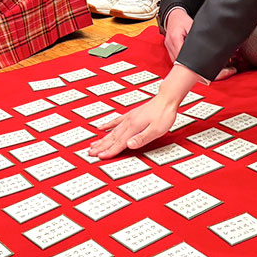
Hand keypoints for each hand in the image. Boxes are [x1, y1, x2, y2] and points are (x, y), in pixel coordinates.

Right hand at [88, 64, 202, 157]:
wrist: (166, 99)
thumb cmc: (163, 115)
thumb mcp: (156, 130)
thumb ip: (142, 138)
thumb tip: (129, 145)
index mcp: (134, 127)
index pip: (119, 143)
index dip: (109, 151)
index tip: (100, 157)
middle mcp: (128, 123)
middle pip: (112, 138)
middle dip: (101, 147)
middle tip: (90, 153)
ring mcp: (128, 118)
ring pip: (112, 131)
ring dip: (102, 139)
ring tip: (92, 145)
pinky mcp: (130, 115)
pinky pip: (115, 121)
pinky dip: (107, 125)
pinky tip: (101, 127)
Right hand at [163, 8, 192, 62]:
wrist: (174, 16)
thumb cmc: (183, 20)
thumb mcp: (192, 26)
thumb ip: (195, 37)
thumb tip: (201, 47)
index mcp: (175, 37)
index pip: (181, 54)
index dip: (188, 61)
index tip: (195, 64)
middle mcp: (169, 42)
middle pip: (176, 59)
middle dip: (185, 64)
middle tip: (194, 66)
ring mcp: (167, 45)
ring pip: (173, 59)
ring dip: (181, 62)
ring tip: (190, 65)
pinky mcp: (167, 46)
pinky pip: (172, 56)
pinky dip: (178, 59)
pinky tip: (185, 60)